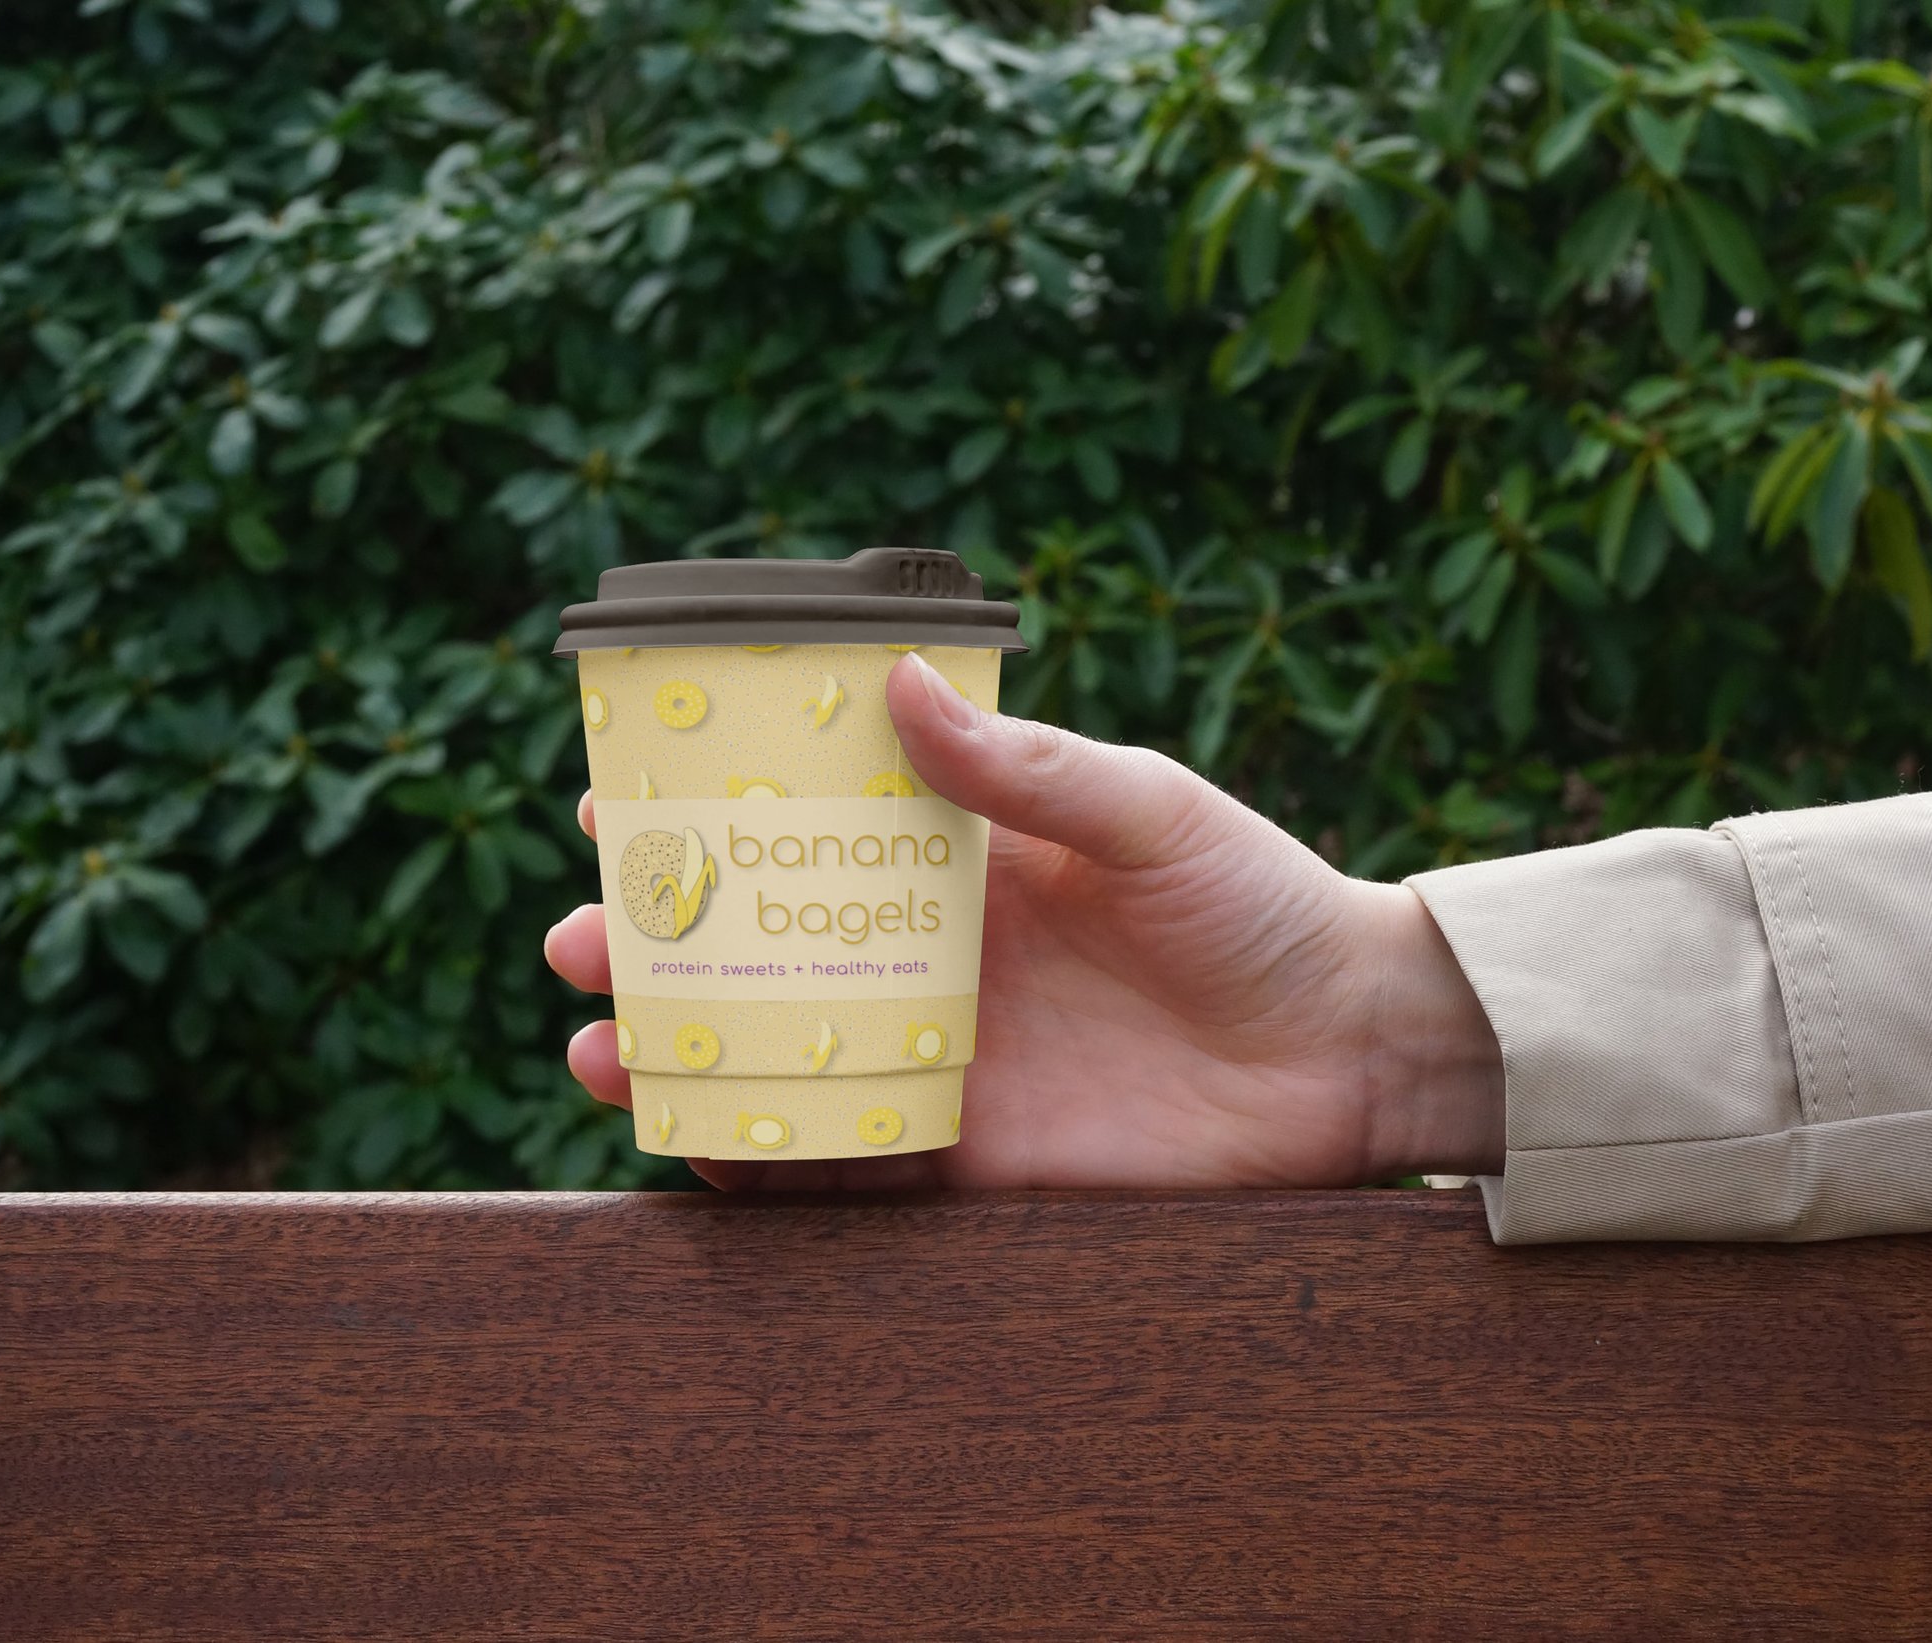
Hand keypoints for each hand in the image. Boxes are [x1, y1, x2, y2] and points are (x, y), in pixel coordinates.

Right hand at [545, 653, 1504, 1189]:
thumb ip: (1027, 768)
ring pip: (776, 1057)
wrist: (1354, 1053)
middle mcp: (931, 960)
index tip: (611, 807)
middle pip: (760, 950)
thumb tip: (903, 686)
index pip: (804, 832)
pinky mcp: (973, 1159)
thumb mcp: (1149, 811)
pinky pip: (846, 1165)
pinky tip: (692, 1149)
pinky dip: (763, 1160)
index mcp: (961, 862)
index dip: (706, 819)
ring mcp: (943, 1060)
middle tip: (577, 942)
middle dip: (657, 947)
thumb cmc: (1263, 907)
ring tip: (597, 1051)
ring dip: (679, 1054)